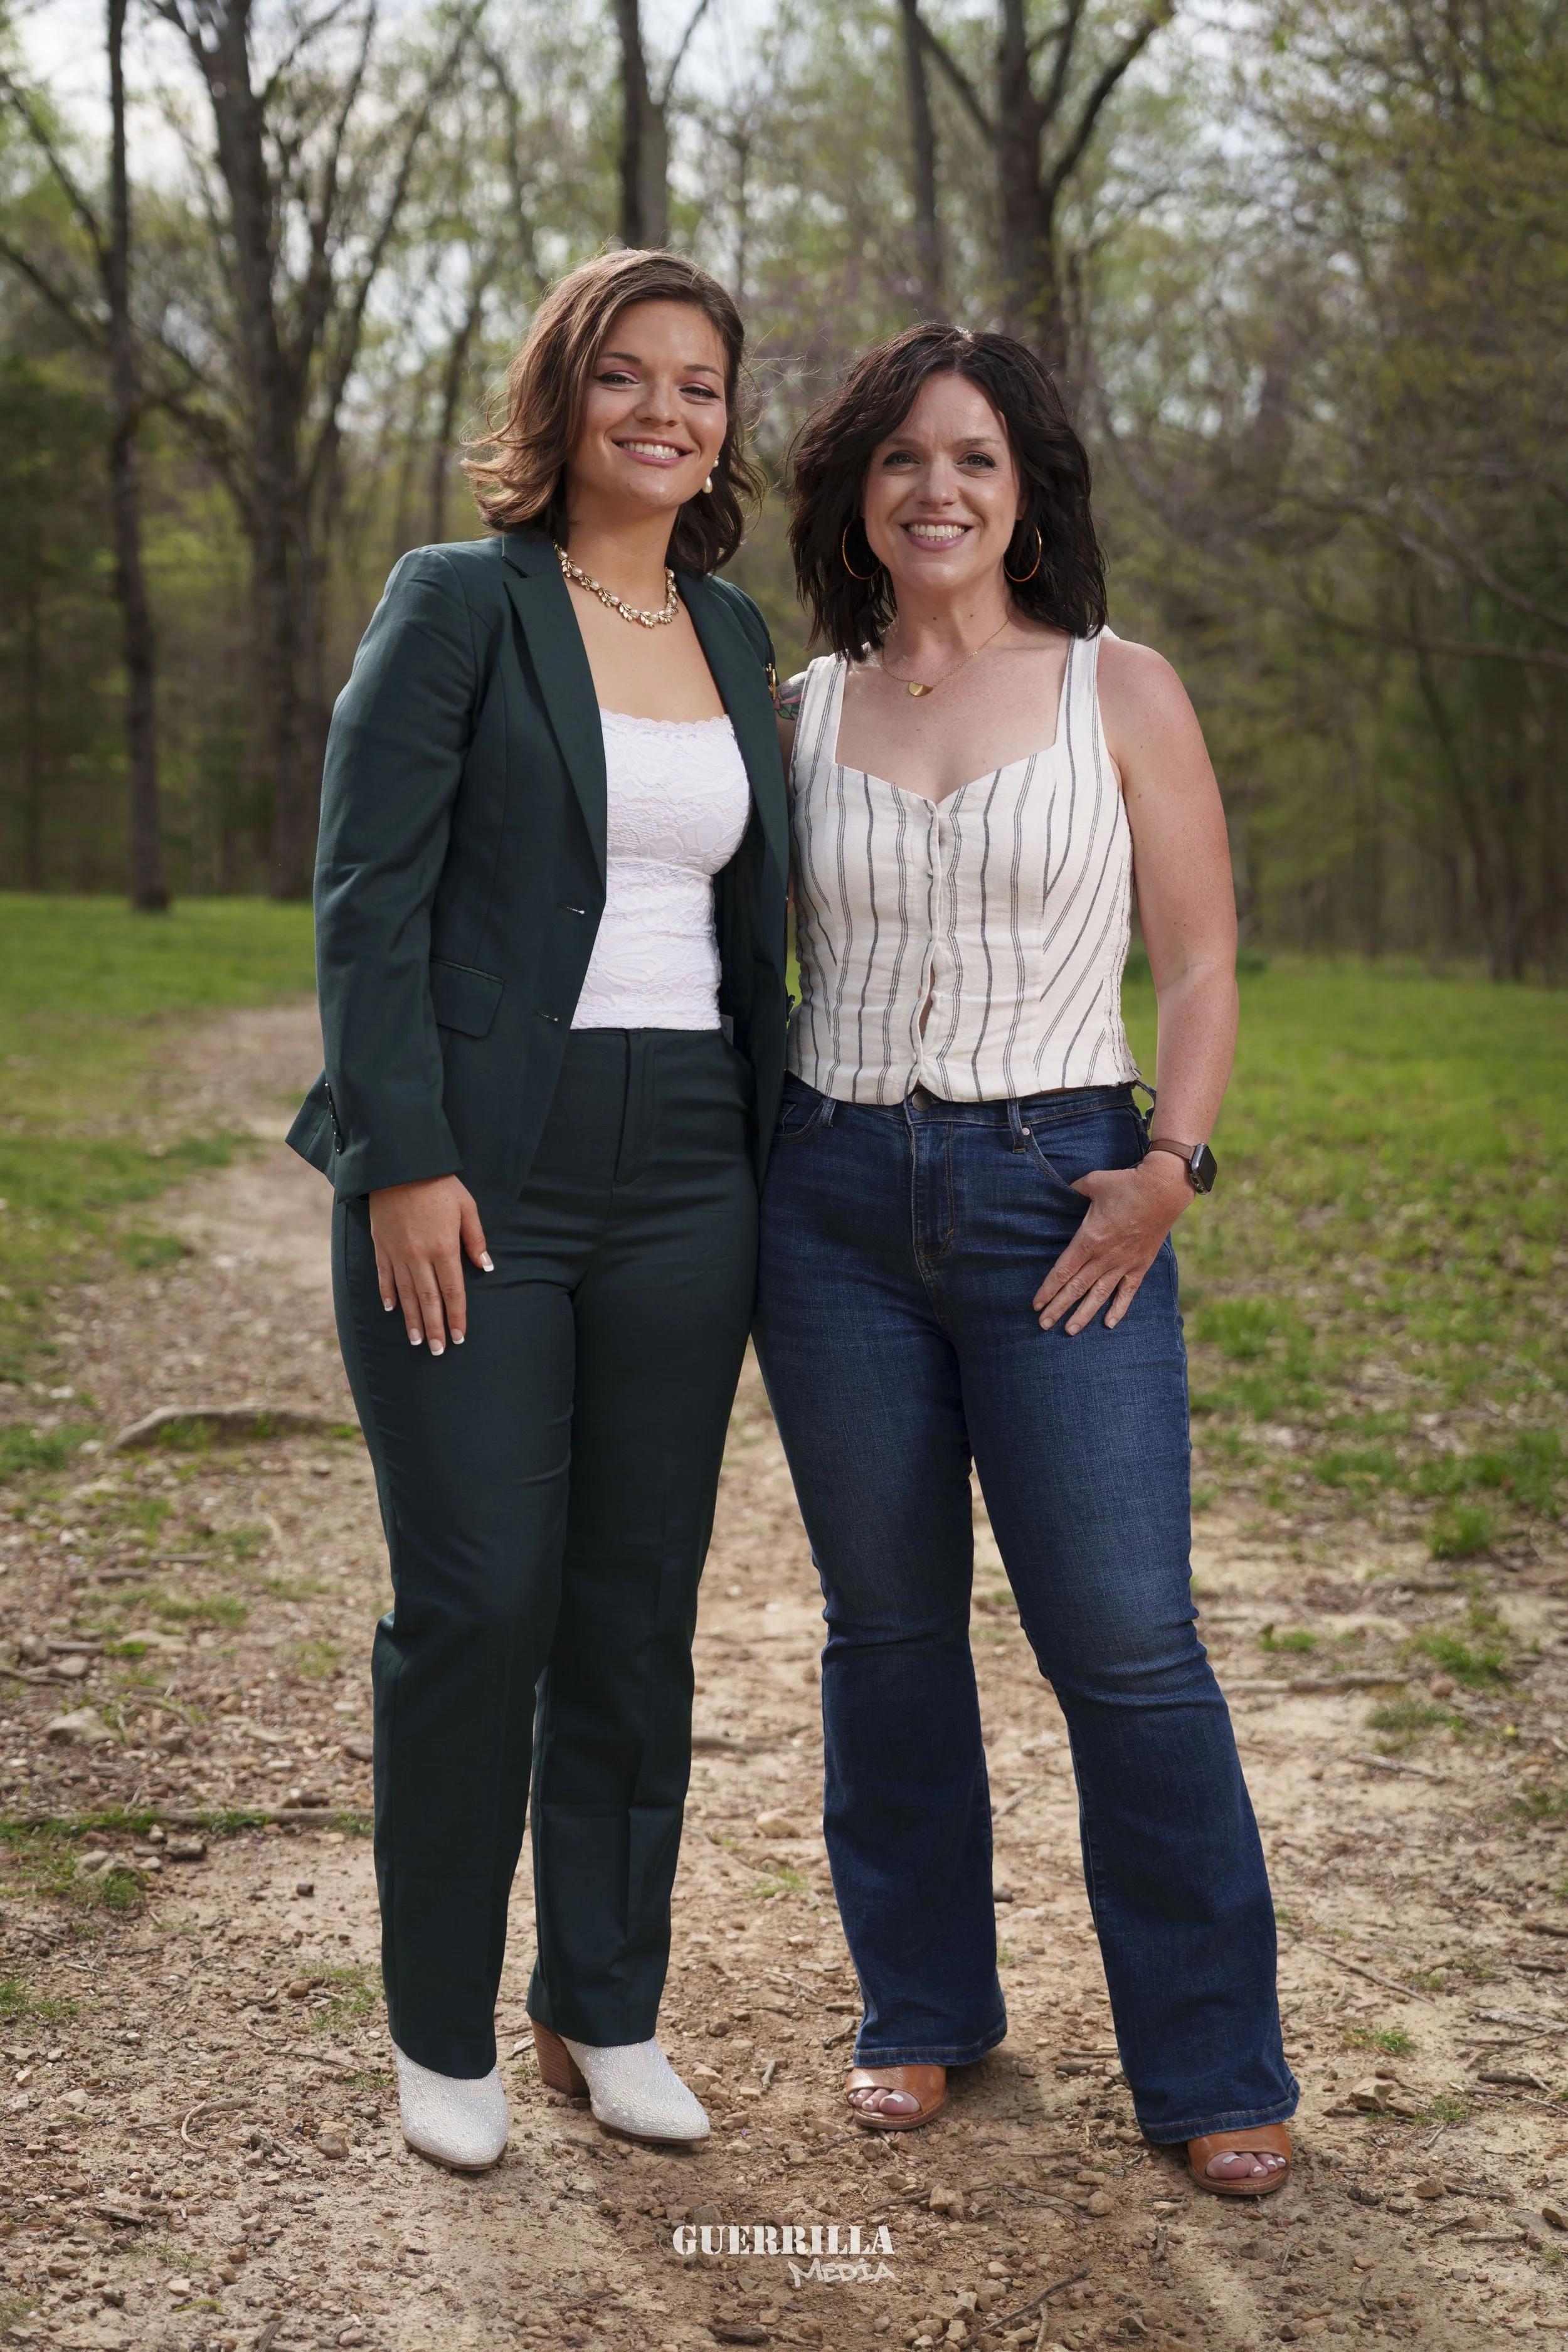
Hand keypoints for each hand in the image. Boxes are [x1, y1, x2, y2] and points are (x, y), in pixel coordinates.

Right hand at [368, 1175, 490, 1355]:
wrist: (400, 1166)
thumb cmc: (439, 1184)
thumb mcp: (467, 1207)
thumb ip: (475, 1239)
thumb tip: (486, 1267)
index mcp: (444, 1248)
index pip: (452, 1291)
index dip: (457, 1316)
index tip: (460, 1337)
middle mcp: (419, 1256)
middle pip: (428, 1300)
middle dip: (435, 1327)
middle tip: (439, 1351)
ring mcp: (397, 1253)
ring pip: (406, 1294)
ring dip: (412, 1320)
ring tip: (417, 1341)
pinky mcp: (381, 1246)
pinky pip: (384, 1276)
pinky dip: (388, 1294)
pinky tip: (391, 1310)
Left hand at [1032, 1156, 1191, 1333]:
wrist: (1163, 1189)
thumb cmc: (1126, 1184)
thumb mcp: (1092, 1182)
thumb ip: (1074, 1189)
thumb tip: (1064, 1189)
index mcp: (1088, 1239)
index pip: (1063, 1271)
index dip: (1048, 1289)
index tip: (1036, 1304)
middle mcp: (1104, 1257)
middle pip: (1076, 1288)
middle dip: (1058, 1308)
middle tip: (1043, 1325)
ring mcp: (1123, 1263)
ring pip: (1098, 1295)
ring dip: (1083, 1315)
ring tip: (1069, 1331)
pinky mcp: (1140, 1265)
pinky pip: (1127, 1292)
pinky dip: (1118, 1308)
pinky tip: (1108, 1324)